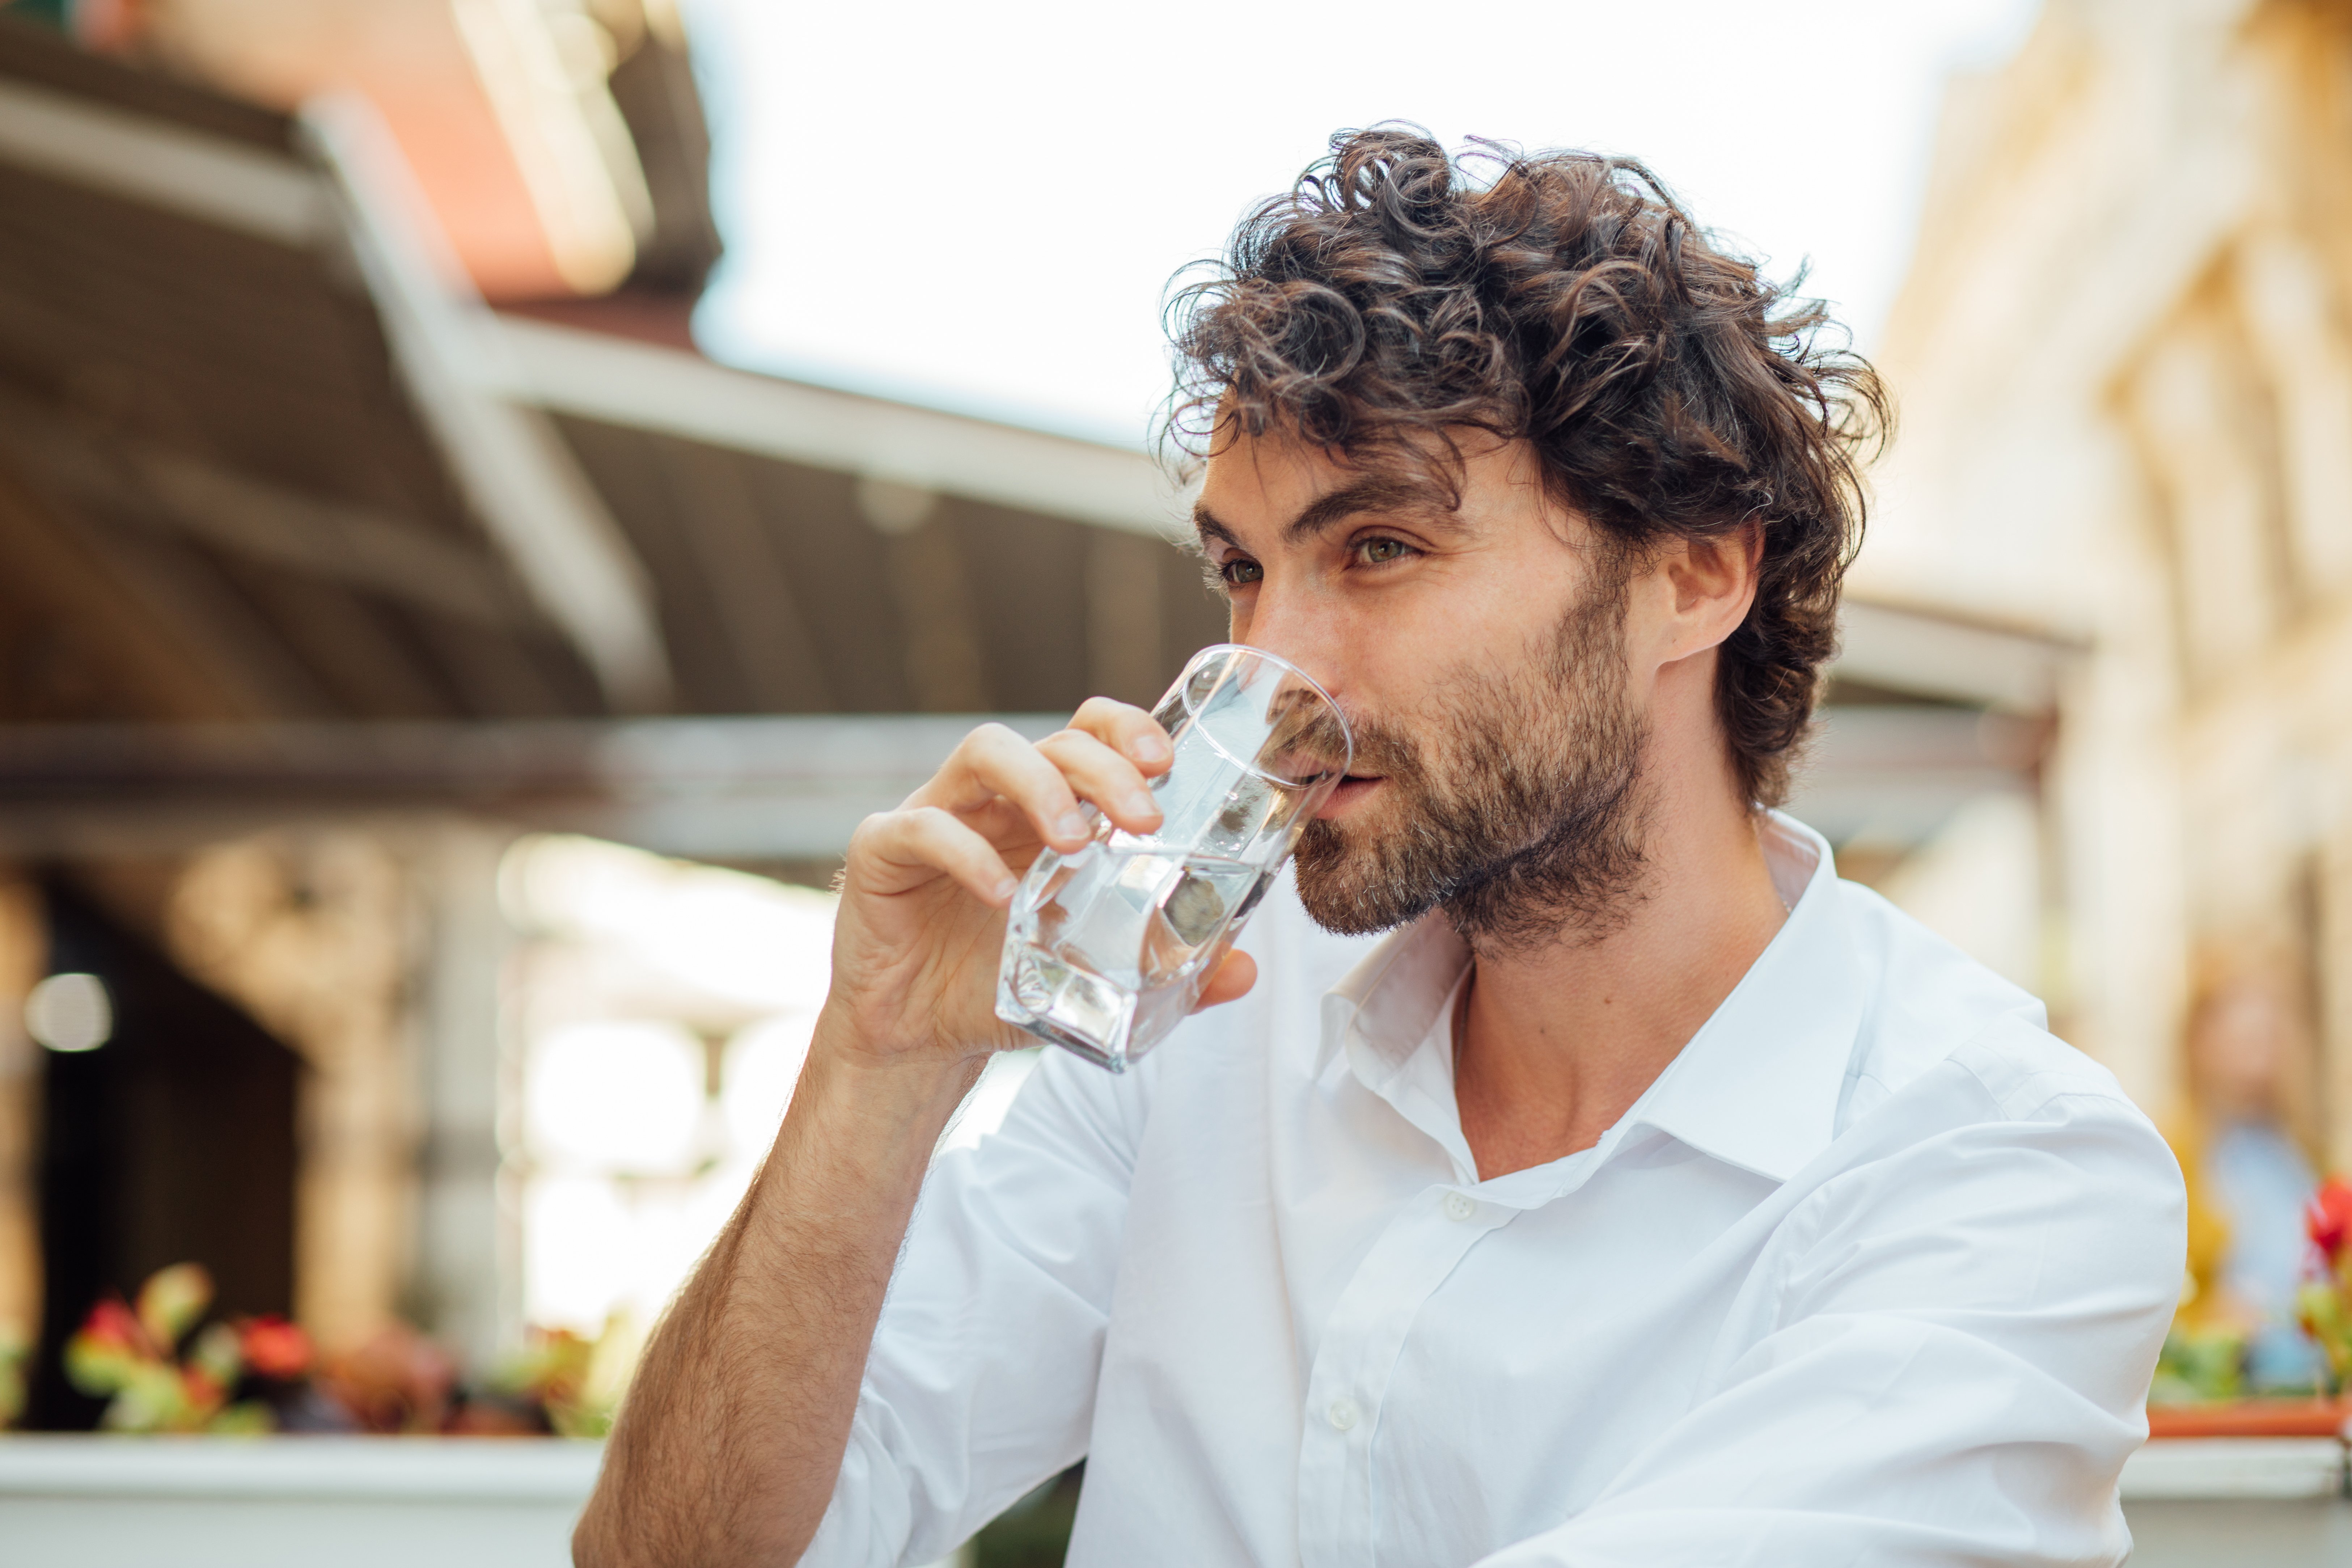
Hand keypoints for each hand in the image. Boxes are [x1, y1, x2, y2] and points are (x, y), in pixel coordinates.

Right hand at [818, 698, 1259, 1073]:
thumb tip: (1244, 973)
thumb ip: (1168, 972)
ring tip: (1074, 843)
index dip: (1128, 729)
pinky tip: (998, 894)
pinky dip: (964, 853)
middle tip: (1144, 817)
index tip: (1167, 763)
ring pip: (986, 751)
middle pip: (1053, 738)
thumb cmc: (1002, 987)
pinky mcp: (882, 849)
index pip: (1089, 733)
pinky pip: (922, 827)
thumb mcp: (1094, 980)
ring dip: (1040, 786)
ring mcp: (936, 814)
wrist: (918, 1040)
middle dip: (1104, 766)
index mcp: (1046, 811)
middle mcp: (995, 799)